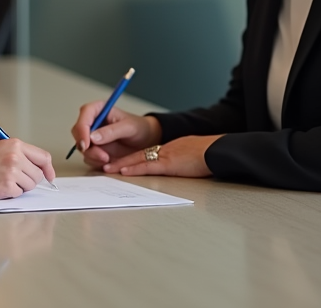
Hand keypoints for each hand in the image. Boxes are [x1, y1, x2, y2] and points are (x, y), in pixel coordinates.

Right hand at [0, 139, 56, 199]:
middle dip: (29, 178)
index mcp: (14, 144)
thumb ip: (15, 152)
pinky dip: (10, 193)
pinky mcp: (7, 187)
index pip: (42, 157)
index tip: (49, 175)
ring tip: (1, 180)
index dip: (48, 168)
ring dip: (19, 186)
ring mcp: (12, 172)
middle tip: (13, 177)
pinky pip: (18, 194)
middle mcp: (16, 157)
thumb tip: (34, 163)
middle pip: (38, 174)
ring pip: (29, 186)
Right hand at [71, 102, 161, 169]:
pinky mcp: (95, 149)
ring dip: (92, 155)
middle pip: (79, 132)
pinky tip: (108, 162)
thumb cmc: (139, 128)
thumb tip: (92, 137)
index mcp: (99, 109)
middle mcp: (93, 122)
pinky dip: (96, 161)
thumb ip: (111, 131)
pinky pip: (88, 157)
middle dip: (86, 146)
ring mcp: (92, 137)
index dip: (82, 128)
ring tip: (108, 159)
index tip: (86, 143)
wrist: (146, 142)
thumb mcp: (128, 127)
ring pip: (82, 147)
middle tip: (101, 155)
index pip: (85, 113)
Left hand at [103, 134, 222, 177]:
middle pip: (137, 155)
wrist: (216, 151)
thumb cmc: (207, 155)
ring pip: (137, 159)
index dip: (130, 157)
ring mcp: (164, 156)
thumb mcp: (190, 154)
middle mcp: (163, 151)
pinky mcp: (168, 164)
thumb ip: (180, 158)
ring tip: (107, 168)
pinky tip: (123, 171)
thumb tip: (179, 164)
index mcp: (168, 149)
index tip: (118, 162)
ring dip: (121, 165)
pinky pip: (147, 166)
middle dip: (120, 160)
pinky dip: (133, 168)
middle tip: (104, 164)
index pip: (145, 153)